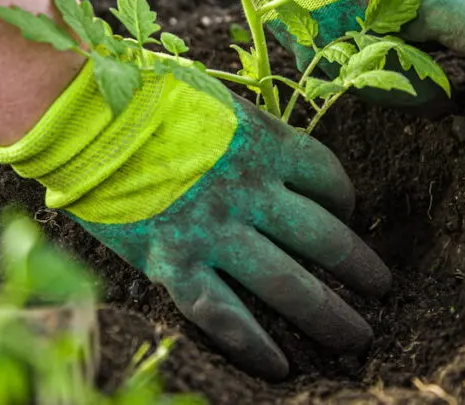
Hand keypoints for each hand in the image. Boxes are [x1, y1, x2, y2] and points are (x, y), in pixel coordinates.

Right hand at [0, 58, 389, 379]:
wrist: (81, 114)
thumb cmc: (145, 96)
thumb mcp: (215, 100)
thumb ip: (250, 131)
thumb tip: (273, 156)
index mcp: (264, 143)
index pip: (328, 178)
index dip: (346, 201)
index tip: (346, 215)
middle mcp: (251, 191)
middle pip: (324, 238)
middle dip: (361, 269)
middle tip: (383, 290)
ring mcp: (215, 231)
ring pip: (288, 284)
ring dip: (330, 315)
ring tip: (357, 338)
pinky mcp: (174, 263)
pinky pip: (226, 315)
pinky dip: (257, 345)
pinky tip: (282, 368)